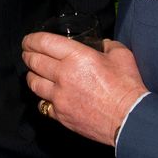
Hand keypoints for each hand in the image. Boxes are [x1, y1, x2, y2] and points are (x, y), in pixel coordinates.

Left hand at [22, 32, 146, 144]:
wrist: (129, 118)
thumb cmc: (127, 86)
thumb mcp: (121, 55)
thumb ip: (108, 45)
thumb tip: (102, 43)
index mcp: (76, 56)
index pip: (44, 42)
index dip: (31, 39)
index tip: (28, 40)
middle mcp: (63, 75)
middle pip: (34, 61)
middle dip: (27, 55)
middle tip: (27, 53)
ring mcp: (59, 96)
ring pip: (33, 83)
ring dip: (31, 75)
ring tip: (34, 72)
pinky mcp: (60, 114)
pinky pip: (42, 104)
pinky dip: (43, 98)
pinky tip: (47, 95)